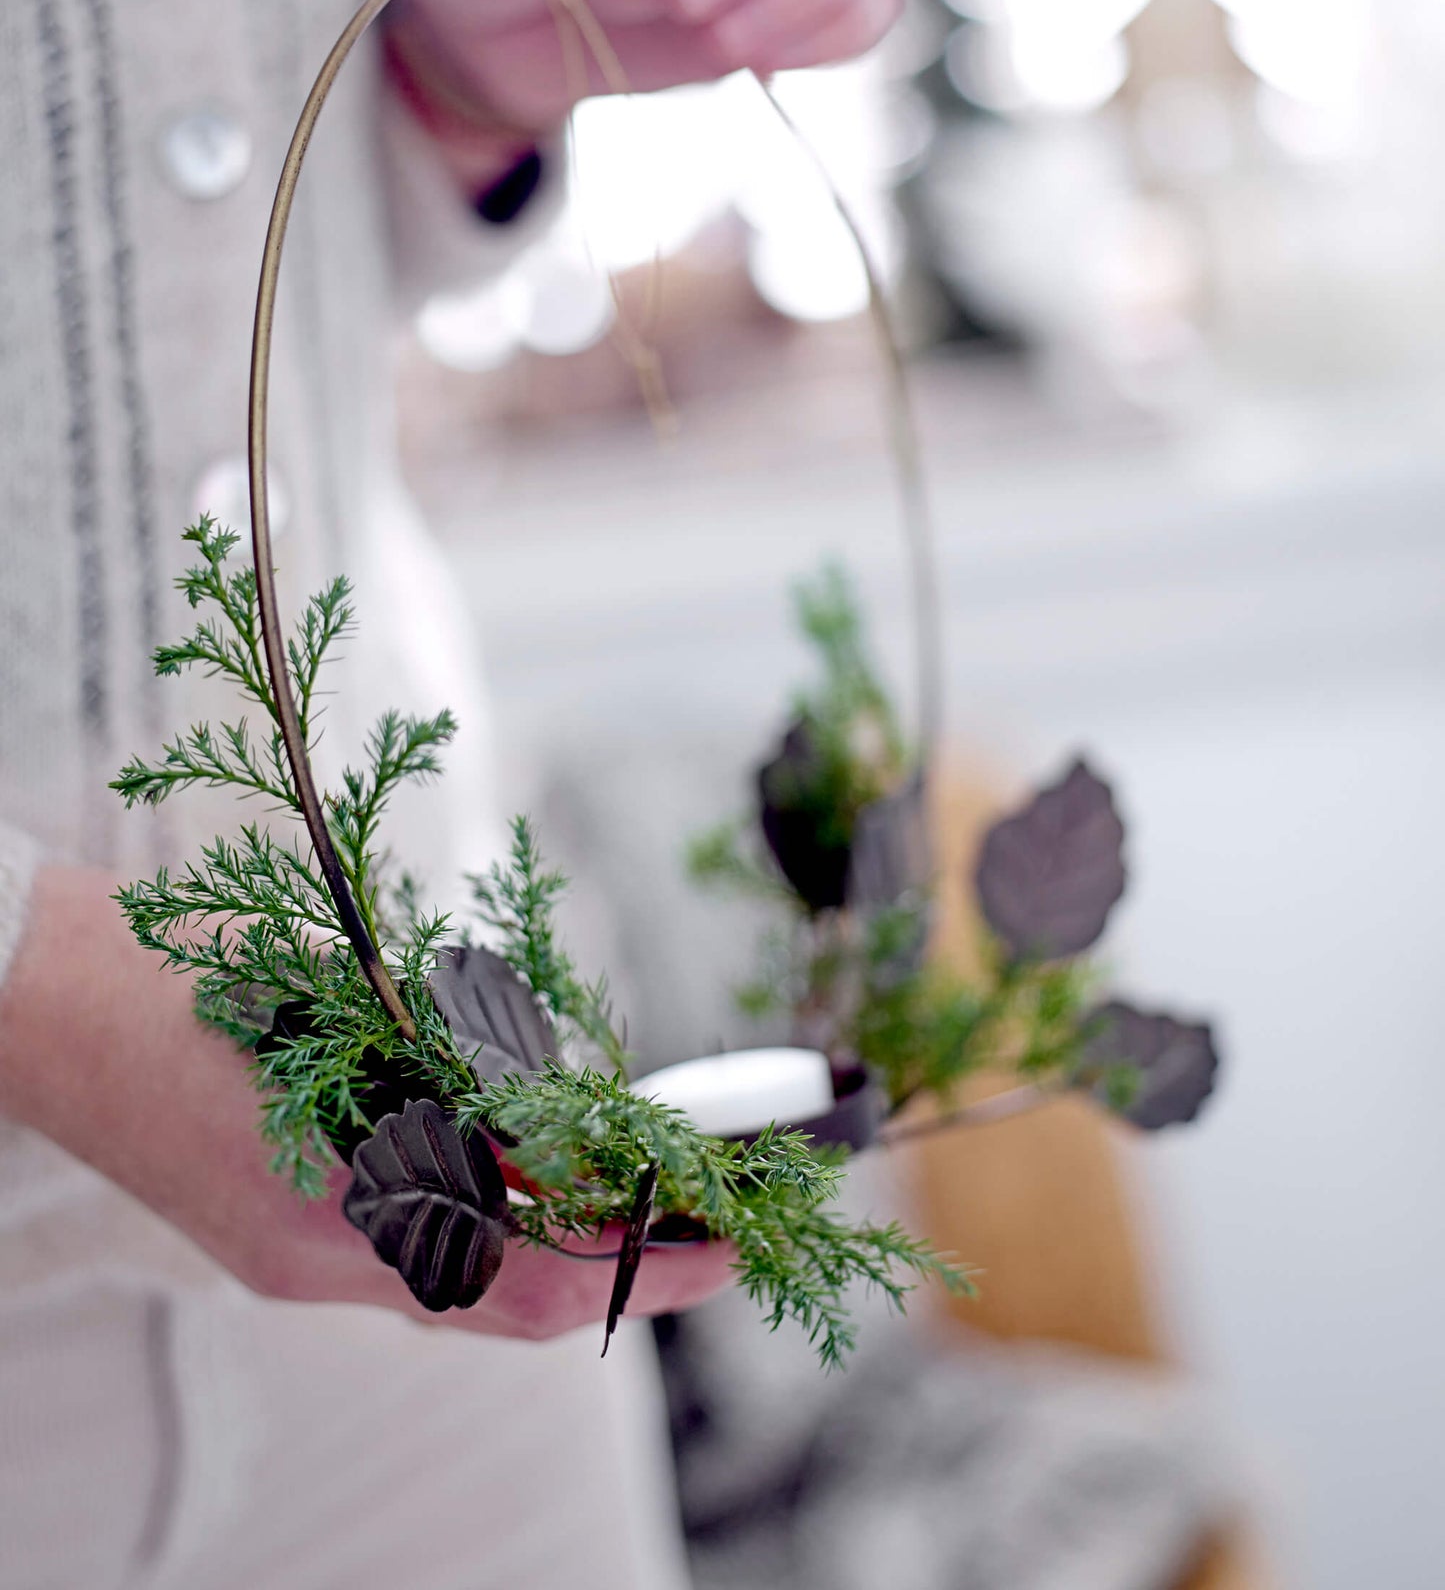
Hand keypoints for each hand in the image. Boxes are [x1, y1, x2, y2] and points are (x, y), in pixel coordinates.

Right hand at [0, 865, 733, 1339]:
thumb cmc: (194, 973)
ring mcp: (287, 1261)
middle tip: (695, 1210)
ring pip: (459, 1274)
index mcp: (338, 1211)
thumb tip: (576, 1112)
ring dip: (546, 1231)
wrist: (46, 997)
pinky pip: (406, 1248)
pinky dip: (476, 1214)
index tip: (726, 1244)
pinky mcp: (271, 1238)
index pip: (527, 1276)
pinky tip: (508, 1159)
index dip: (640, 1266)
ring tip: (615, 1172)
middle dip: (610, 1254)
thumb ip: (462, 1070)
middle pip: (500, 1296)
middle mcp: (316, 1264)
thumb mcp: (353, 1001)